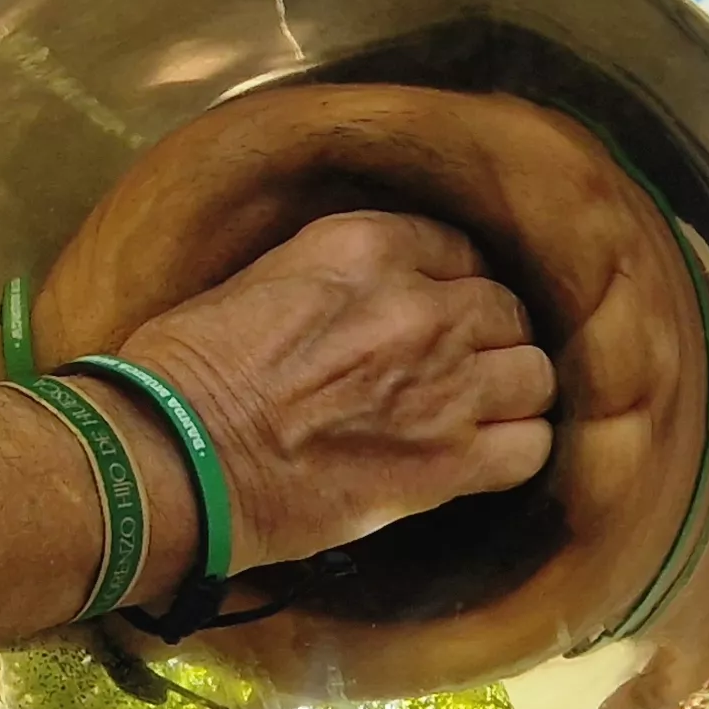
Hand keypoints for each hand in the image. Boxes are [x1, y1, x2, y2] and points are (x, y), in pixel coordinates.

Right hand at [106, 211, 555, 572]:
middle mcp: (419, 305)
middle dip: (487, 340)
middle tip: (454, 372)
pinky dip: (514, 455)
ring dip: (510, 396)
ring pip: (532, 376)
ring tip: (478, 417)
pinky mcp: (448, 462)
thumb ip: (329, 282)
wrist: (175, 457)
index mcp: (365, 246)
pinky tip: (484, 462)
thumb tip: (347, 306)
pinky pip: (529, 449)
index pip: (456, 249)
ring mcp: (444, 384)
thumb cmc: (185, 373)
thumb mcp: (254, 281)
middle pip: (505, 311)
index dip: (450, 287)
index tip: (433, 315)